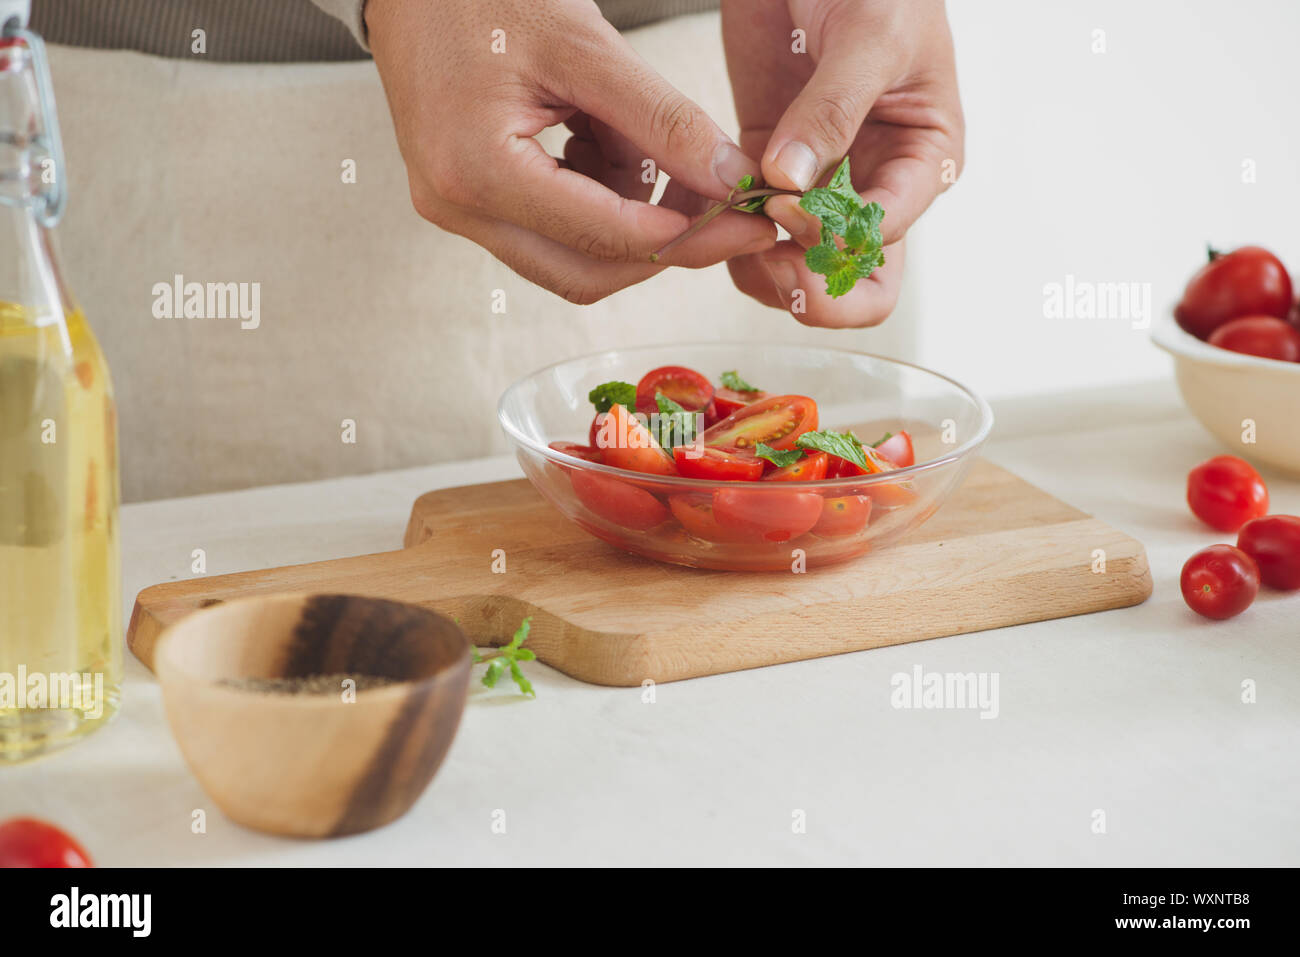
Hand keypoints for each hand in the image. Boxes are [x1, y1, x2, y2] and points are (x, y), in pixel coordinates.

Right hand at [366, 0, 775, 303]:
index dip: (685, 233)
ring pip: (571, 258)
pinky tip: (606, 141)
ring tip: (646, 143)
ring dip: (628, 218)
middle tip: (725, 213)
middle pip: (585, 273)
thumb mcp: (585, 46)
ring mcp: (458, 210)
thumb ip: (661, 119)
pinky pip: (550, 230)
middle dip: (663, 245)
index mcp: (477, 169)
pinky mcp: (468, 202)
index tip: (745, 221)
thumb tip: (729, 179)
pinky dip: (597, 200)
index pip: (601, 235)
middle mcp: (458, 207)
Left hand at [722, 0, 963, 325]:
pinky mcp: (769, 170)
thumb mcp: (869, 36)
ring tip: (729, 228)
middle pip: (854, 284)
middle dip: (809, 288)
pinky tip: (709, 209)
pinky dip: (727, 234)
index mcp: (921, 163)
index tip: (786, 205)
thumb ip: (833, 110)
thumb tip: (791, 182)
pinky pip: (750, 232)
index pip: (883, 242)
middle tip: (765, 258)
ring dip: (760, 267)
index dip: (832, 242)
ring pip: (797, 270)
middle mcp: (875, 185)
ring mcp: (820, 184)